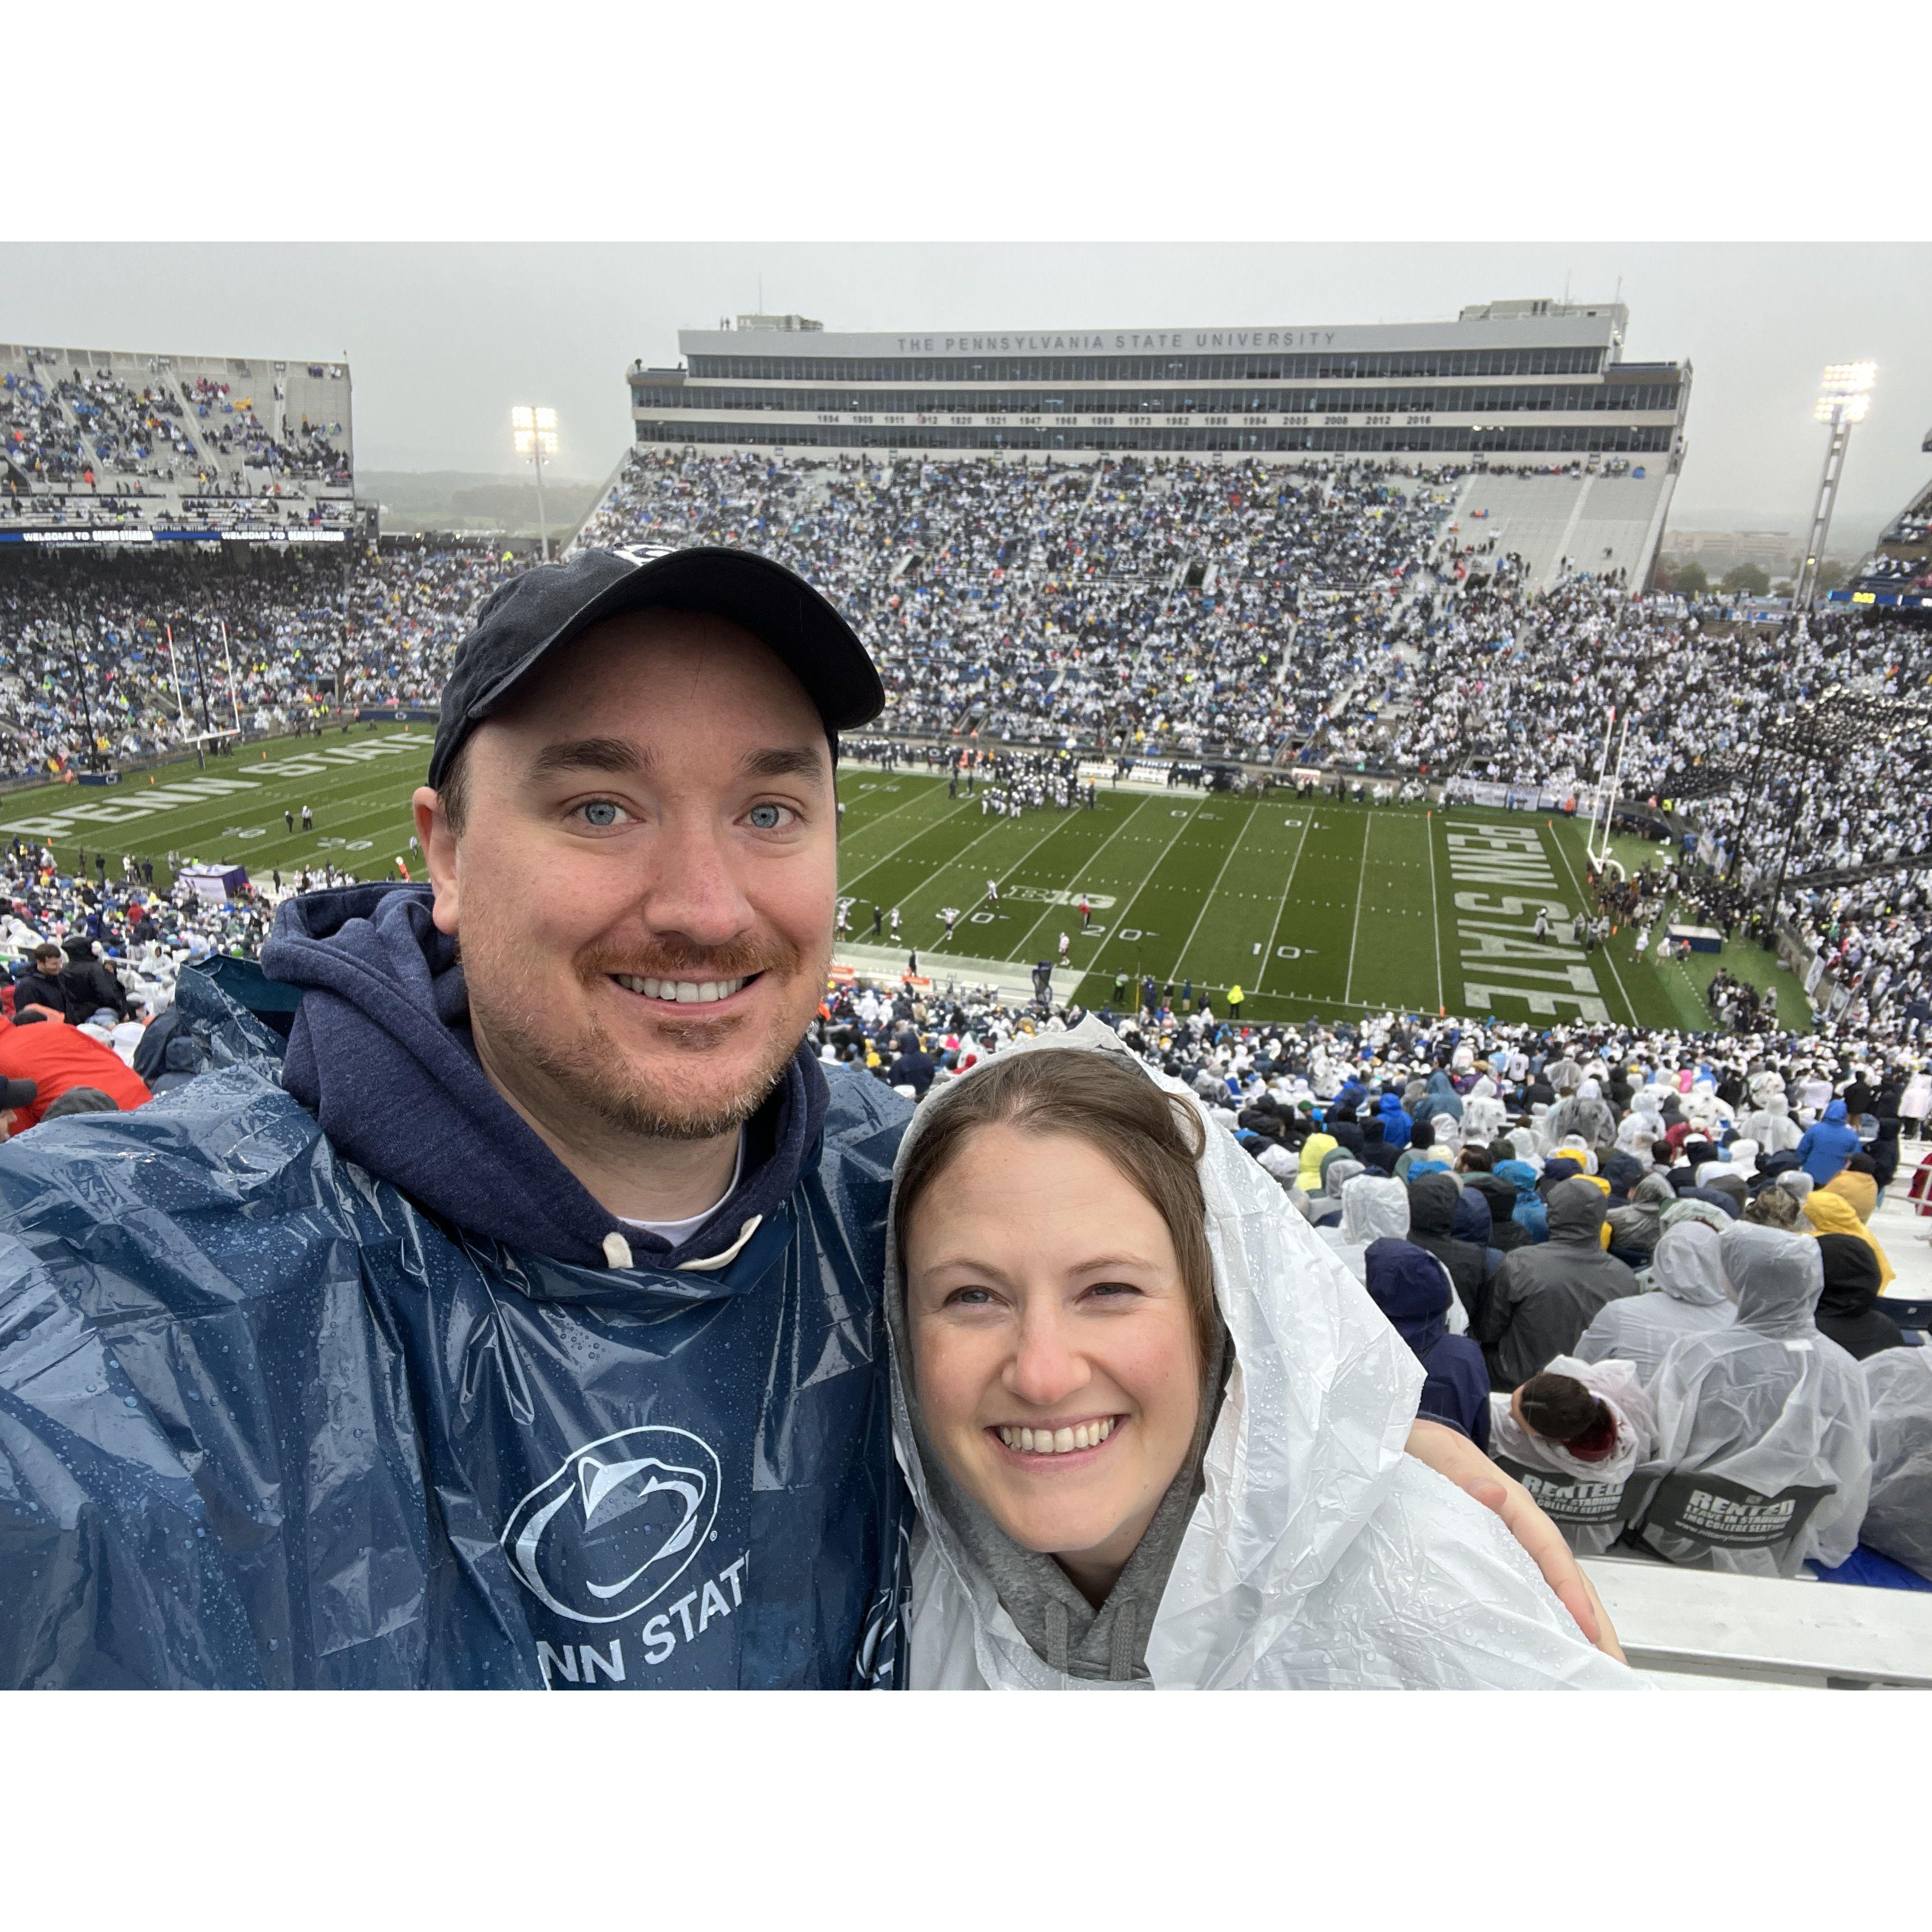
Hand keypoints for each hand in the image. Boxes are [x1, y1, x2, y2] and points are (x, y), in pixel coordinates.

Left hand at [1403, 1419, 1625, 1661]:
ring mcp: (1512, 1542)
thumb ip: (1458, 1469)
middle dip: (1595, 1622)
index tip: (1588, 1627)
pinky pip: (1530, 1589)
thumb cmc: (1423, 1446)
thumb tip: (1491, 1494)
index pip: (1549, 1549)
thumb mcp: (1435, 1450)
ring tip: (1594, 1670)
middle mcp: (1520, 1525)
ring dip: (1579, 1627)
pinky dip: (1548, 1620)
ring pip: (1554, 1587)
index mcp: (1511, 1504)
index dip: (1570, 1589)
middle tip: (1614, 1668)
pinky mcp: (1496, 1555)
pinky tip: (1551, 1648)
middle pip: (1567, 1575)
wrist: (1409, 1439)